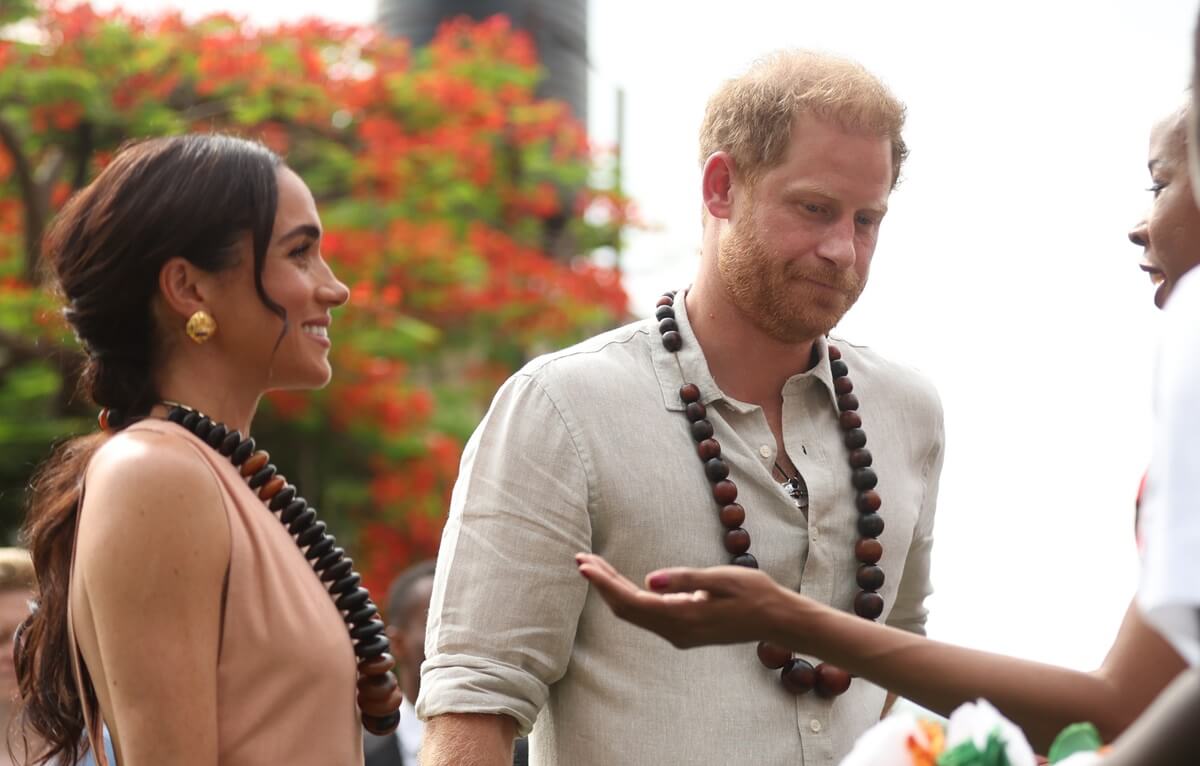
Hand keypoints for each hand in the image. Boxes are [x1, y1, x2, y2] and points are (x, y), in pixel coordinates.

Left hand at [575, 553, 793, 648]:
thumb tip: (648, 580)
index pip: (631, 601)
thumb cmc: (754, 594)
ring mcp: (678, 633)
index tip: (584, 564)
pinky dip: (628, 596)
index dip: (604, 582)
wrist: (778, 620)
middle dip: (601, 584)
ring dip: (612, 589)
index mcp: (682, 617)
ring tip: (593, 566)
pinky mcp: (684, 629)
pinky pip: (647, 614)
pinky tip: (620, 581)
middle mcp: (675, 631)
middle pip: (626, 608)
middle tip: (580, 559)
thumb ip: (685, 580)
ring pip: (634, 612)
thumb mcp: (721, 579)